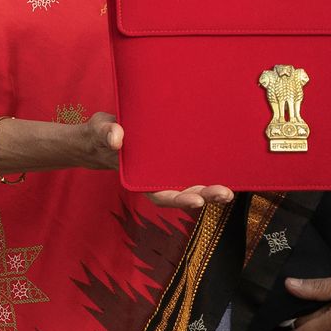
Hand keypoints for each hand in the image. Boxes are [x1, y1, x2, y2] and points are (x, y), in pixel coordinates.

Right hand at [83, 113, 233, 208]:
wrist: (107, 130)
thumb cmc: (103, 133)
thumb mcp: (100, 129)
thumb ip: (106, 133)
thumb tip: (116, 138)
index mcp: (140, 178)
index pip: (161, 194)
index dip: (178, 199)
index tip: (196, 200)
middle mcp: (158, 177)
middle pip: (183, 192)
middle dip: (205, 196)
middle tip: (224, 194)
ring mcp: (169, 169)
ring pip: (193, 183)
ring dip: (212, 188)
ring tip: (230, 190)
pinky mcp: (177, 156)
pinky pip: (195, 166)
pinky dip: (211, 170)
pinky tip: (230, 168)